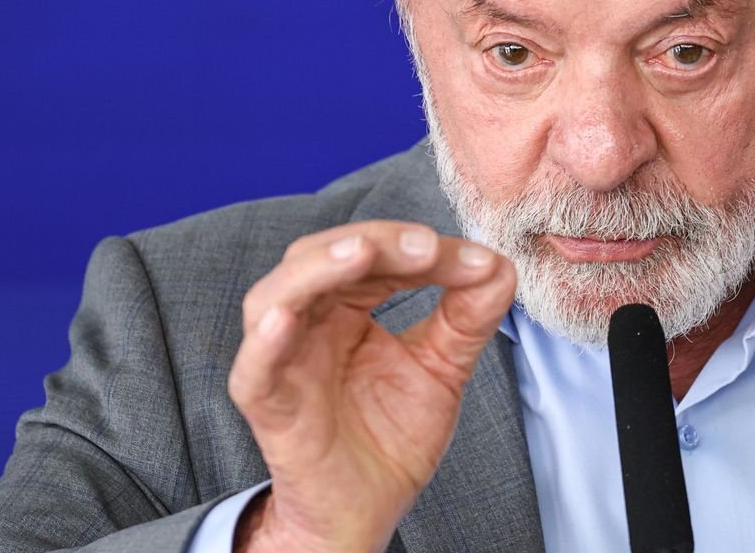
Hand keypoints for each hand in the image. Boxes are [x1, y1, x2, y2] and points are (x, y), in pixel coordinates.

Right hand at [227, 221, 516, 551]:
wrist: (369, 509)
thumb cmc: (390, 438)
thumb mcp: (442, 368)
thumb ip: (468, 319)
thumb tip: (499, 268)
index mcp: (345, 308)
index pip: (375, 257)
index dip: (419, 249)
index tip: (475, 262)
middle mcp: (309, 323)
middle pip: (325, 258)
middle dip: (377, 243)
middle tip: (426, 247)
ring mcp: (283, 360)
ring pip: (277, 295)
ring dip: (319, 268)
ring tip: (363, 253)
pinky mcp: (267, 404)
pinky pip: (255, 368)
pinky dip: (266, 340)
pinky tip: (285, 318)